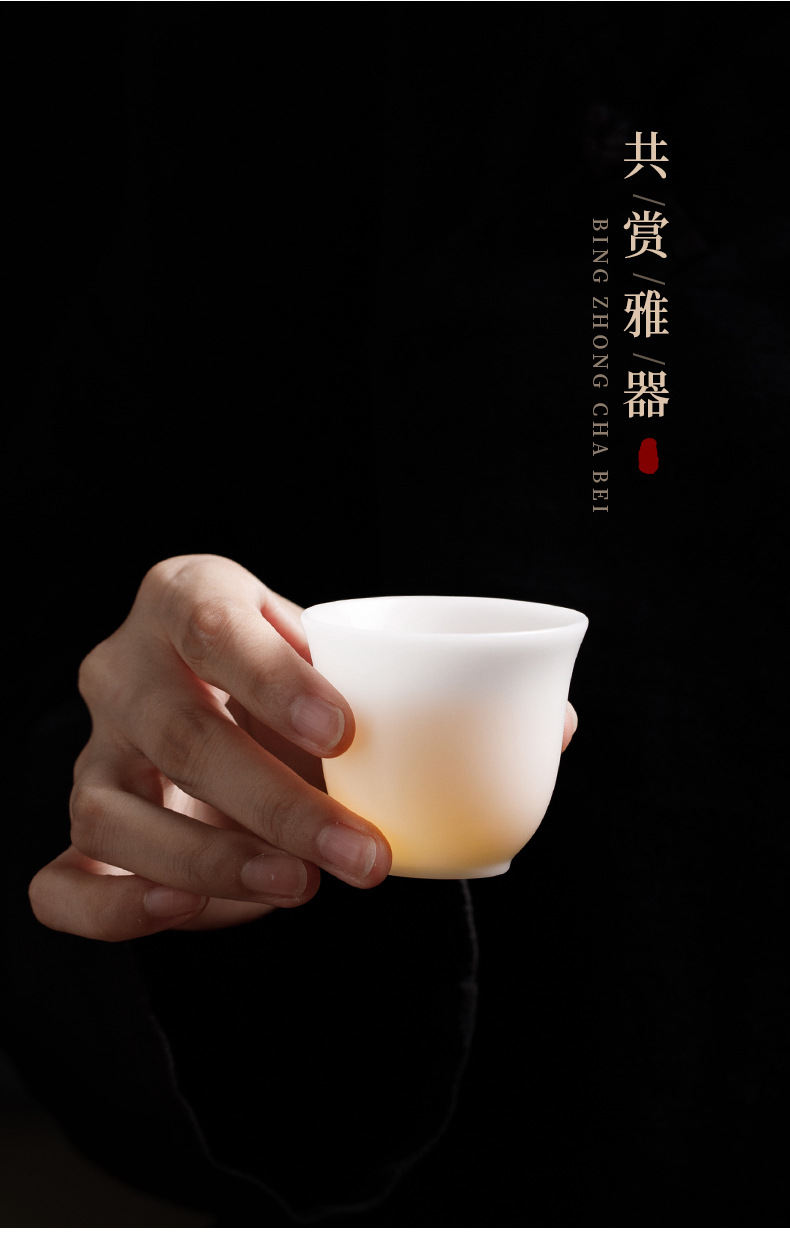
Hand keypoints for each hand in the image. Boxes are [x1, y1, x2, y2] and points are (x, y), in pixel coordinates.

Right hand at [29, 555, 392, 939]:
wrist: (235, 702)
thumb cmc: (292, 677)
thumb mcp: (323, 652)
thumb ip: (354, 682)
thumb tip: (428, 755)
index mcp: (181, 598)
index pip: (211, 627)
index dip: (274, 682)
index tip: (342, 733)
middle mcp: (122, 671)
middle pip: (180, 736)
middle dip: (278, 805)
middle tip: (360, 852)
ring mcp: (94, 752)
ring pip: (111, 813)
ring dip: (210, 861)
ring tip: (298, 884)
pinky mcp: (85, 829)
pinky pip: (63, 883)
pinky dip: (115, 907)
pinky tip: (185, 907)